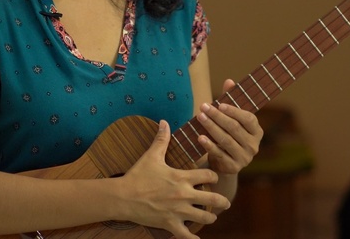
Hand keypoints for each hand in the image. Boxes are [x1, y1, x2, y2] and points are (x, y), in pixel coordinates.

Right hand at [121, 120, 230, 238]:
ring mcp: (178, 211)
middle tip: (226, 203)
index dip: (213, 177)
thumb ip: (161, 139)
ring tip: (212, 216)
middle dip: (222, 201)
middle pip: (213, 199)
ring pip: (204, 217)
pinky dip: (193, 238)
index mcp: (182, 178)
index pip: (208, 176)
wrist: (123, 196)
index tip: (213, 178)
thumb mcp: (151, 156)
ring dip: (210, 217)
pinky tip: (197, 238)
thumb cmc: (137, 176)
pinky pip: (186, 235)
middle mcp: (184, 195)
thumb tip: (164, 122)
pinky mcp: (170, 224)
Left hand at [196, 79, 263, 175]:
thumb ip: (231, 101)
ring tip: (200, 117)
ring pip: (226, 140)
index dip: (234, 111)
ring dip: (211, 128)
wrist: (225, 163)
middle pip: (234, 128)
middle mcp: (253, 145)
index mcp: (257, 131)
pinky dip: (209, 145)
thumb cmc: (229, 135)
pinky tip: (200, 137)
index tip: (219, 103)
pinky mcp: (233, 167)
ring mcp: (244, 158)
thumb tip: (229, 81)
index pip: (248, 119)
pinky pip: (220, 154)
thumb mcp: (232, 119)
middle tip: (203, 107)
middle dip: (217, 116)